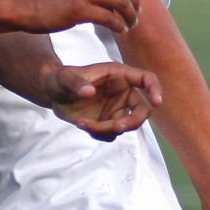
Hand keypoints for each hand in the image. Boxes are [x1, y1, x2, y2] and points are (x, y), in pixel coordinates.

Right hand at [31, 0, 140, 35]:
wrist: (22, 5)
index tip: (131, 1)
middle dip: (134, 2)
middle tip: (135, 15)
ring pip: (121, 1)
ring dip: (130, 15)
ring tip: (130, 25)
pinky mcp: (79, 8)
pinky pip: (110, 17)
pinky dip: (119, 25)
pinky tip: (119, 30)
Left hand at [45, 62, 161, 141]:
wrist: (53, 93)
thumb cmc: (61, 78)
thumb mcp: (65, 78)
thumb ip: (76, 83)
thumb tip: (89, 92)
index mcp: (119, 75)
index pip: (146, 79)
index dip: (155, 89)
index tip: (157, 102)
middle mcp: (122, 92)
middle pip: (142, 110)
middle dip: (132, 122)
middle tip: (116, 127)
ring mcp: (117, 108)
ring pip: (125, 125)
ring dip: (105, 129)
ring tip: (82, 123)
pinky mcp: (108, 121)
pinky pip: (111, 134)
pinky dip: (98, 133)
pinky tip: (82, 124)